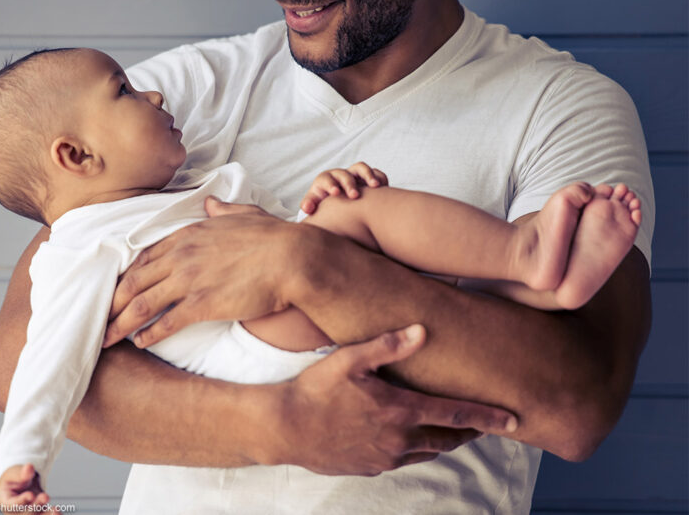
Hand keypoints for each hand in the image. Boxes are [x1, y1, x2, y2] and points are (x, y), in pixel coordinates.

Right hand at [0, 464, 60, 513]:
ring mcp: (28, 513)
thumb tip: (29, 468)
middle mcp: (16, 511)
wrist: (21, 483)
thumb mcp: (14, 473)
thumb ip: (20, 473)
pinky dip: (52, 514)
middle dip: (36, 506)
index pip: (12, 504)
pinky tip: (58, 512)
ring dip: (46, 514)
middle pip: (25, 513)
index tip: (31, 495)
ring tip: (56, 511)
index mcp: (6, 501)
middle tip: (45, 496)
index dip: (21, 501)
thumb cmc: (14, 478)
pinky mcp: (39, 512)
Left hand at [104, 197, 300, 347]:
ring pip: (141, 304)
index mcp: (189, 233)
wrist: (293, 258)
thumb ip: (222, 210)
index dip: (126, 277)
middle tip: (99, 318)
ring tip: (107, 338)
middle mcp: (182, 255)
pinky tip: (139, 343)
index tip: (116, 290)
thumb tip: (210, 203)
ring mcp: (189, 280)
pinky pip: (165, 322)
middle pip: (134, 282)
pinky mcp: (201, 304)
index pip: (145, 257)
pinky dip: (148, 334)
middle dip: (112, 303)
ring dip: (120, 323)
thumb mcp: (244, 214)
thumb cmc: (274, 237)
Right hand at [270, 325, 517, 475]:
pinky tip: (410, 439)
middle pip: (447, 438)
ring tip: (453, 431)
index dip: (488, 417)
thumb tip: (422, 331)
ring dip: (444, 441)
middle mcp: (398, 440)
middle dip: (469, 431)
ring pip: (427, 452)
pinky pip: (403, 461)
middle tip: (485, 424)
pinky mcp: (369, 468)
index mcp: (400, 411)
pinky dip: (416, 449)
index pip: (455, 415)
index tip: (515, 421)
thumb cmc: (315, 390)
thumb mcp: (349, 359)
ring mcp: (384, 458)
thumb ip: (387, 346)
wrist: (284, 428)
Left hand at [300, 162, 387, 213]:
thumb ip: (309, 205)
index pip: (326, 178)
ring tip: (375, 186)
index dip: (331, 184)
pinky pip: (376, 173)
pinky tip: (384, 187)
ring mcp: (355, 175)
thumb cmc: (322, 204)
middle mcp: (340, 175)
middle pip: (345, 174)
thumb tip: (307, 209)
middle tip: (354, 195)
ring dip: (368, 175)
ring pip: (361, 168)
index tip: (335, 193)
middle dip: (350, 183)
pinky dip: (379, 177)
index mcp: (325, 180)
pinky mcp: (367, 179)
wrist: (336, 204)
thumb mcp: (314, 204)